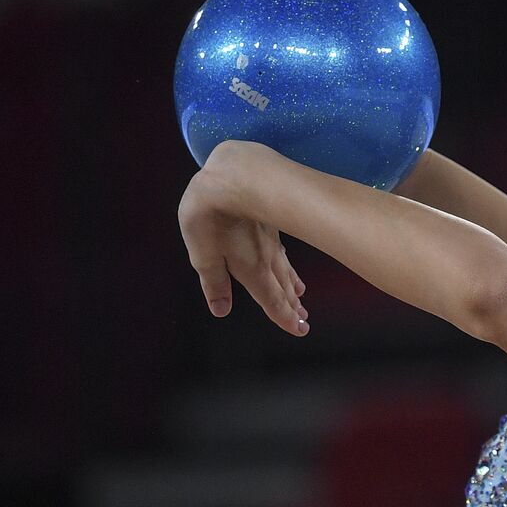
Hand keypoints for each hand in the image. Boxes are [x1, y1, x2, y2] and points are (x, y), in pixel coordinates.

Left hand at [178, 156, 308, 336]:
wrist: (230, 176)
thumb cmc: (211, 217)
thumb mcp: (203, 256)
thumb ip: (215, 283)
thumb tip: (221, 310)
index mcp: (252, 271)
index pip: (273, 301)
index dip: (285, 317)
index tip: (300, 330)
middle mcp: (267, 259)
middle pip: (282, 288)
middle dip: (292, 306)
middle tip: (303, 321)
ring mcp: (270, 241)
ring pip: (285, 269)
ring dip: (291, 286)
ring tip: (300, 297)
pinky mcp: (269, 224)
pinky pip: (283, 253)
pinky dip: (288, 265)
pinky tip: (288, 266)